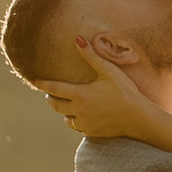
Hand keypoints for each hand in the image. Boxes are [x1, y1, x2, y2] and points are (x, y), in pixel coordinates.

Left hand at [38, 41, 166, 141]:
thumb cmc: (125, 91)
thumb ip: (91, 56)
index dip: (42, 84)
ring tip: (68, 106)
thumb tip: (77, 39)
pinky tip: (83, 116)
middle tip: (50, 94)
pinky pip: (78, 127)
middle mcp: (78, 110)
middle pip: (55, 105)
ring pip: (65, 119)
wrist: (138, 118)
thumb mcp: (109, 71)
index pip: (53, 89)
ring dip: (64, 112)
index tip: (34, 80)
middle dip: (50, 98)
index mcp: (80, 94)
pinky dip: (77, 122)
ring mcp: (84, 123)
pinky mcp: (91, 132)